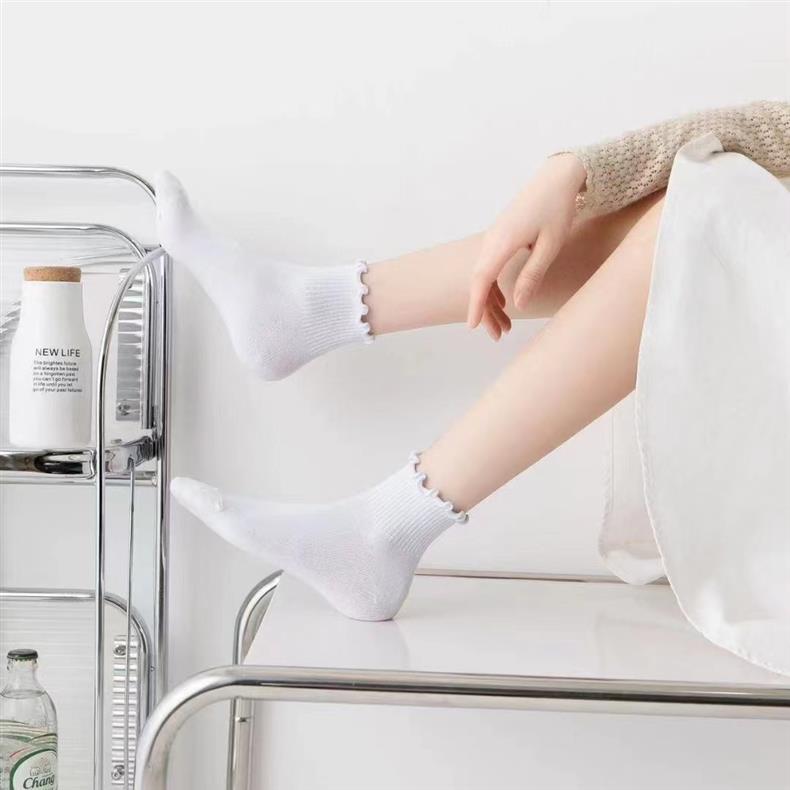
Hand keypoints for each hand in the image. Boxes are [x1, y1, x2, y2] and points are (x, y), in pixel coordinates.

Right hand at [467, 153, 586, 334]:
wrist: (556, 176)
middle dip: (486, 311)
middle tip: (497, 336)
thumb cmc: (557, 208)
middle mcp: (492, 240)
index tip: (473, 326)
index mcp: (502, 242)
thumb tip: (518, 305)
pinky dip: (494, 287)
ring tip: (504, 326)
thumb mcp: (550, 245)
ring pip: (484, 276)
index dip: (476, 304)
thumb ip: (532, 275)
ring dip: (491, 302)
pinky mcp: (500, 236)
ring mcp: (494, 237)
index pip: (481, 279)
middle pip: (480, 282)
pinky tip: (505, 302)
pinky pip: (490, 267)